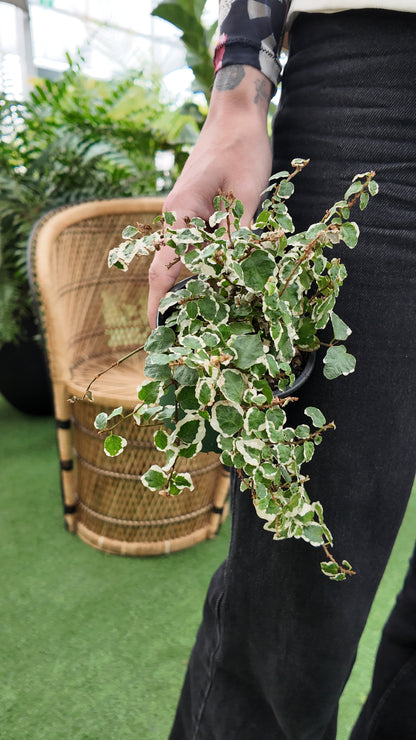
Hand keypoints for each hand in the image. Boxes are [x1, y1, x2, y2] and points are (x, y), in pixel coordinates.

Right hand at [147, 65, 272, 327]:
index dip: (160, 303)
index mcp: (181, 213)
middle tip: (172, 335)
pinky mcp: (194, 210)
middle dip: (164, 302)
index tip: (156, 330)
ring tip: (192, 317)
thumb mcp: (247, 194)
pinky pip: (188, 246)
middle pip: (162, 268)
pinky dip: (194, 267)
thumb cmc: (242, 148)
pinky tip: (209, 282)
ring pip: (176, 259)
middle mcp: (175, 216)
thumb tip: (239, 273)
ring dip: (180, 287)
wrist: (236, 115)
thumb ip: (239, 234)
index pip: (164, 269)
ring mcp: (182, 213)